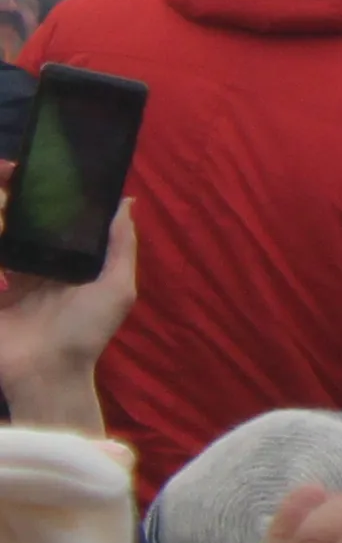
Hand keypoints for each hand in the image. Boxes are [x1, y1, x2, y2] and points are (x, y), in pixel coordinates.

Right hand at [0, 198, 135, 430]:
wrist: (47, 375)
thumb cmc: (86, 331)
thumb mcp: (115, 287)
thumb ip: (120, 245)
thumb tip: (127, 200)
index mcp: (61, 261)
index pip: (48, 221)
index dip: (41, 197)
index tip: (30, 167)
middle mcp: (30, 266)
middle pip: (16, 226)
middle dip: (9, 205)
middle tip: (6, 176)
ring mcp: (3, 279)